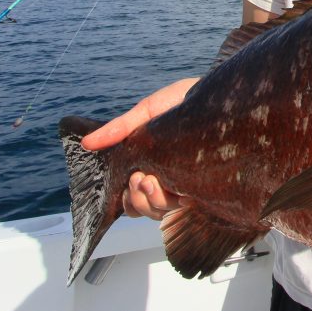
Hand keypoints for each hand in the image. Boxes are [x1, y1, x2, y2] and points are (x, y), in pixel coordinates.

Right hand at [81, 78, 196, 219]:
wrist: (224, 98)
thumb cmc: (187, 101)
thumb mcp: (148, 111)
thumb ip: (119, 128)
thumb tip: (87, 143)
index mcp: (151, 164)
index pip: (131, 199)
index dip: (127, 198)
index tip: (134, 179)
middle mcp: (167, 179)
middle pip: (143, 209)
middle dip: (140, 197)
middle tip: (146, 178)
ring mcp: (187, 186)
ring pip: (162, 212)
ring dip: (156, 200)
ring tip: (161, 180)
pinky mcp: (206, 190)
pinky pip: (188, 211)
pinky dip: (180, 204)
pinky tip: (185, 191)